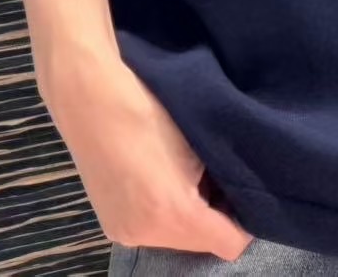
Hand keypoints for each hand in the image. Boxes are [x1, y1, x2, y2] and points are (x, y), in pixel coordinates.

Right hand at [41, 48, 254, 262]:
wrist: (88, 95)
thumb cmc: (149, 106)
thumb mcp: (198, 137)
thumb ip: (222, 172)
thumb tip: (239, 186)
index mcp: (172, 214)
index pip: (228, 243)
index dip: (246, 220)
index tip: (249, 189)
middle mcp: (145, 236)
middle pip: (200, 243)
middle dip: (216, 216)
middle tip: (221, 176)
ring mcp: (123, 233)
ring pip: (175, 238)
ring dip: (189, 214)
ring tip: (192, 172)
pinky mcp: (110, 223)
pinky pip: (152, 229)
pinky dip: (165, 212)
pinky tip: (164, 176)